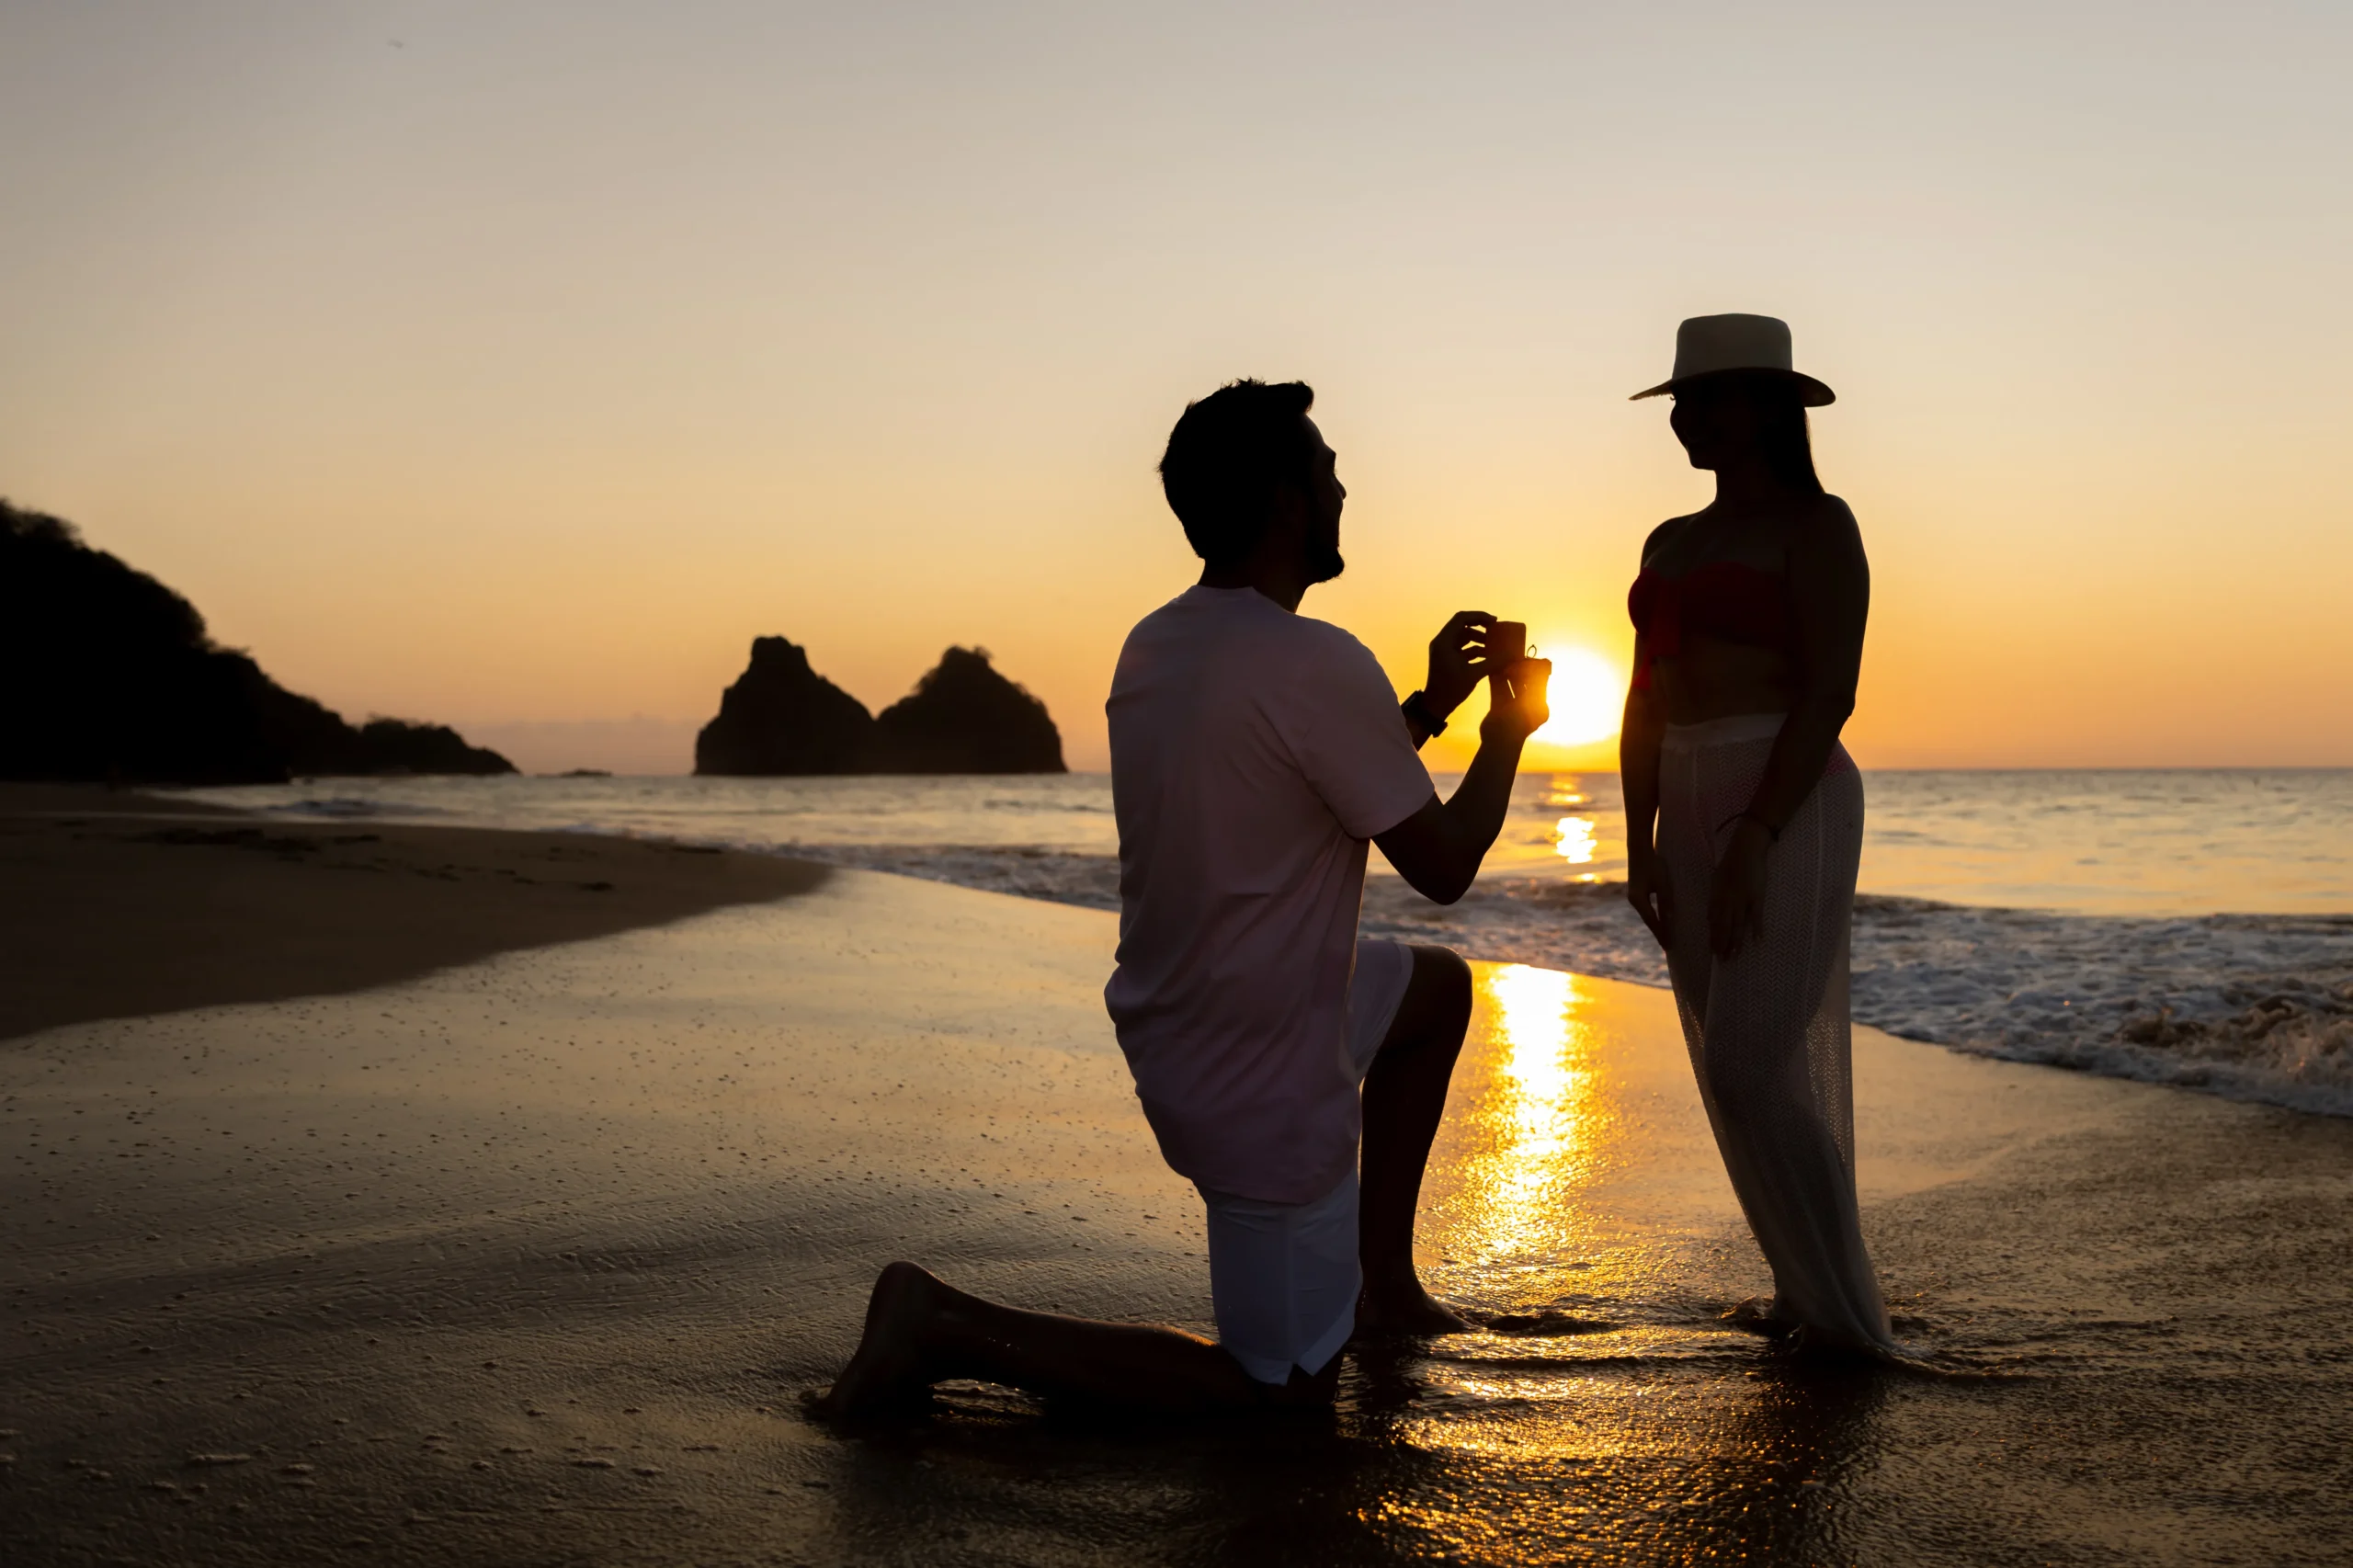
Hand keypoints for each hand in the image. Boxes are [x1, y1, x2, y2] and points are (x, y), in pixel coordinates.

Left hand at [1424, 610, 1494, 718]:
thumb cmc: (1451, 689)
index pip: (1461, 618)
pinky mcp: (1448, 659)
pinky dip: (1475, 650)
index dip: (1479, 616)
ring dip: (1479, 640)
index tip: (1494, 622)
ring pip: (1464, 638)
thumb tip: (1511, 655)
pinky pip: (1463, 648)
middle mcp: (1443, 642)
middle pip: (1463, 626)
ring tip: (1495, 647)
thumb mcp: (1474, 674)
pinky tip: (1489, 656)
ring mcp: (1444, 651)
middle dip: (1481, 628)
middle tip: (1496, 632)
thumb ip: (1492, 662)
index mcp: (1444, 641)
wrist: (1436, 706)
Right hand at [1480, 657, 1549, 743]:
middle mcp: (1527, 706)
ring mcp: (1512, 707)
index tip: (1528, 660)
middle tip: (1514, 657)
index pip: (1540, 684)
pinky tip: (1493, 668)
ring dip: (1507, 674)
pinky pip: (1499, 691)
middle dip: (1520, 671)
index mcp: (1540, 706)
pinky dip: (1497, 680)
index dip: (1535, 671)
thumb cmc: (1520, 723)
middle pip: (1525, 684)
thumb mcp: (1531, 700)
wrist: (1500, 742)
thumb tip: (1545, 663)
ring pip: (1511, 686)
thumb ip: (1536, 682)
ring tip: (1503, 660)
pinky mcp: (1498, 708)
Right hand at [1625, 851, 1674, 950]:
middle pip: (1649, 921)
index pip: (1653, 922)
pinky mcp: (1637, 892)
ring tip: (1665, 937)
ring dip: (1656, 926)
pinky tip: (1660, 920)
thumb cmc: (1653, 864)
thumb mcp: (1662, 883)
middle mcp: (1634, 901)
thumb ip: (1666, 901)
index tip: (1669, 947)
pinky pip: (1647, 909)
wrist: (1639, 849)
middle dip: (1659, 933)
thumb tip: (1670, 919)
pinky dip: (1654, 917)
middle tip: (1668, 947)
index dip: (1661, 934)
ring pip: (1647, 915)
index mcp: (1639, 900)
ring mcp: (1634, 896)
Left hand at [1707, 821, 1771, 957]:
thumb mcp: (1716, 881)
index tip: (1713, 951)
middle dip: (1722, 944)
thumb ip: (1714, 900)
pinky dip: (1756, 929)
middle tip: (1722, 961)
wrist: (1745, 850)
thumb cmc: (1731, 864)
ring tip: (1734, 956)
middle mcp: (1727, 901)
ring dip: (1735, 942)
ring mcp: (1742, 900)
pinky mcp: (1756, 897)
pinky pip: (1756, 916)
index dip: (1713, 937)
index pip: (1714, 922)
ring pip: (1737, 925)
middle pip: (1723, 927)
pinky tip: (1757, 941)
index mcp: (1717, 897)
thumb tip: (1710, 916)